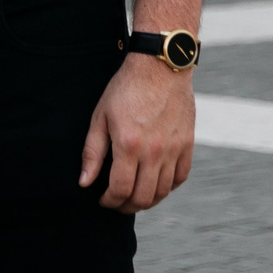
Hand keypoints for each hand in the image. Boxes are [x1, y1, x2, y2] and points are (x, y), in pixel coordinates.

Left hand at [79, 54, 194, 212]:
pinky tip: (156, 184)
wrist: (160, 66)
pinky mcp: (188, 144)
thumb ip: (92, 152)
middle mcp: (154, 152)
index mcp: (129, 145)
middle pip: (143, 197)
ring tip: (135, 197)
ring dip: (147, 201)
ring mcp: (174, 149)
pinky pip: (181, 177)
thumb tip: (85, 182)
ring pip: (163, 191)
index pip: (120, 189)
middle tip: (117, 203)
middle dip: (127, 206)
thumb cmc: (126, 88)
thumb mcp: (100, 116)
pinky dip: (168, 187)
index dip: (110, 201)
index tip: (103, 200)